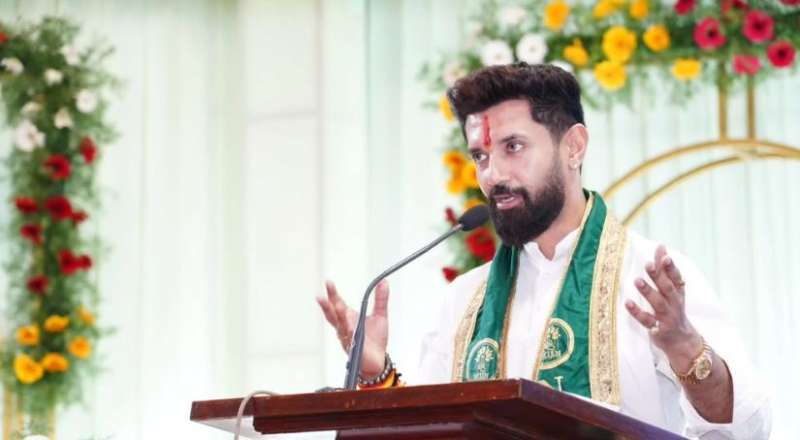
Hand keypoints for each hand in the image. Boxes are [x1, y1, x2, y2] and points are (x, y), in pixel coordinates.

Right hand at [316, 280, 389, 376]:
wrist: (378, 360)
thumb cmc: (375, 340)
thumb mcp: (380, 315)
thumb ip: (380, 299)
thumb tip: (383, 283)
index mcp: (348, 318)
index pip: (338, 304)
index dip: (332, 294)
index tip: (328, 283)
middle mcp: (344, 328)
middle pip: (333, 314)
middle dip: (328, 304)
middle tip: (324, 294)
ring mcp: (348, 338)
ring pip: (340, 326)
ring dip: (339, 316)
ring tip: (338, 306)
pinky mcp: (355, 348)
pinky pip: (351, 339)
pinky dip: (350, 332)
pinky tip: (350, 325)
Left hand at [625, 245, 703, 372]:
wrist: (683, 342)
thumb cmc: (674, 310)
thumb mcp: (673, 290)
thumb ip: (665, 269)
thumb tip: (660, 246)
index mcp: (678, 294)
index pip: (676, 278)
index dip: (671, 268)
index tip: (665, 256)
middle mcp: (674, 304)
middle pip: (667, 288)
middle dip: (658, 276)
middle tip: (648, 264)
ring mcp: (666, 317)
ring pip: (658, 303)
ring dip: (648, 292)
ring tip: (637, 281)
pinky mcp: (658, 329)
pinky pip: (647, 321)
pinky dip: (637, 312)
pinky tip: (628, 303)